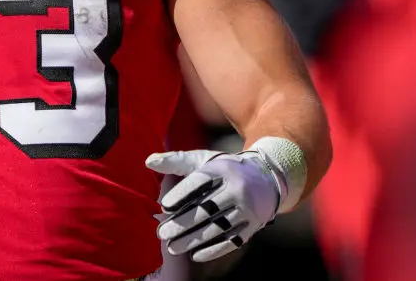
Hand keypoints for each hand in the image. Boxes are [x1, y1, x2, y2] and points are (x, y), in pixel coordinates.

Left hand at [146, 149, 280, 262]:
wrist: (266, 177)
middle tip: (162, 234)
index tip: (163, 206)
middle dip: (183, 223)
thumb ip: (176, 161)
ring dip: (194, 239)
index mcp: (222, 169)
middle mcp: (237, 188)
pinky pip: (233, 241)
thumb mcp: (203, 160)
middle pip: (207, 208)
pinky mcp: (253, 226)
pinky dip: (213, 250)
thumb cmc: (224, 168)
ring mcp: (247, 209)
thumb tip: (148, 161)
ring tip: (173, 247)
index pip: (200, 181)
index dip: (181, 193)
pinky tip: (195, 255)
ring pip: (218, 227)